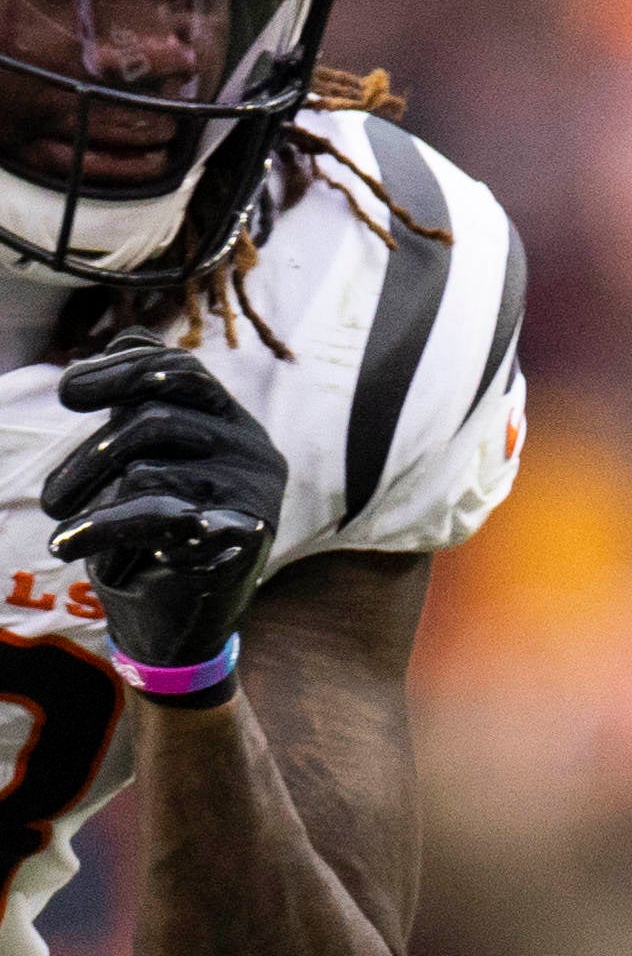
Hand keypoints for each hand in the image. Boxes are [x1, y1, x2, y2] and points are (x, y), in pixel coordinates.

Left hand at [49, 344, 285, 675]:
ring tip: (58, 521)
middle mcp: (256, 453)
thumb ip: (144, 404)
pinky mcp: (240, 542)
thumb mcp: (152, 458)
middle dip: (88, 453)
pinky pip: (156, 517)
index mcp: (235, 425)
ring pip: (149, 469)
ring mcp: (253, 497)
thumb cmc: (159, 532)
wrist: (183, 616)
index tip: (67, 396)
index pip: (180, 371)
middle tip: (51, 497)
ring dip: (87, 498)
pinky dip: (102, 528)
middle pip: (156, 418)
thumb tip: (129, 338)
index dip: (119, 371)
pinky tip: (66, 543)